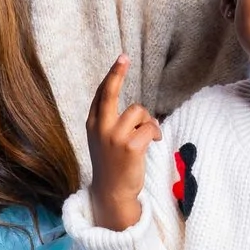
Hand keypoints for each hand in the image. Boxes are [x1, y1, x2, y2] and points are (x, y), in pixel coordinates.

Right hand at [84, 55, 159, 232]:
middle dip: (117, 74)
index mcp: (93, 124)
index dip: (112, 76)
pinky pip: (149, 128)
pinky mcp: (130, 147)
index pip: (101, 94)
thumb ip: (110, 123)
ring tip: (147, 134)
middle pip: (109, 93)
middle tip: (123, 57)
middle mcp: (100, 128)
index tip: (121, 59)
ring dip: (148, 121)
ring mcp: (114, 137)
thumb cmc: (112, 165)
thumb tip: (135, 110)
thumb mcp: (104, 141)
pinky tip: (153, 141)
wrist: (112, 192)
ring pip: (138, 112)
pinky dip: (155, 132)